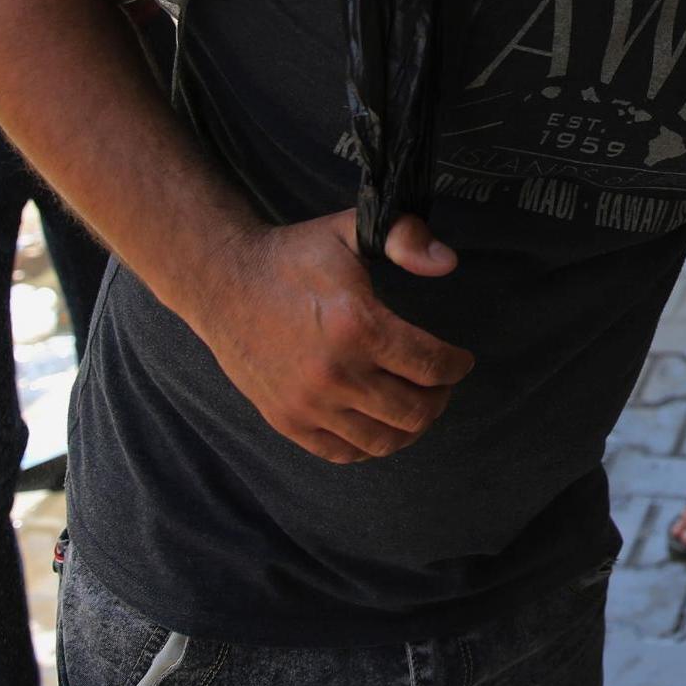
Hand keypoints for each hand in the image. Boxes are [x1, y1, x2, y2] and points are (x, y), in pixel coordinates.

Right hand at [187, 210, 473, 463]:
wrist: (223, 283)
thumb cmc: (295, 257)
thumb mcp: (351, 231)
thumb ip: (405, 238)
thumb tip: (448, 263)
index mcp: (358, 326)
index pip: (431, 365)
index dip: (456, 365)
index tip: (461, 361)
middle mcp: (334, 373)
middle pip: (415, 411)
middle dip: (440, 397)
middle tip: (440, 383)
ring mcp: (307, 403)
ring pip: (384, 440)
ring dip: (411, 426)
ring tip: (415, 402)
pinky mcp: (286, 421)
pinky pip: (343, 453)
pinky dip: (370, 444)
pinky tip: (379, 421)